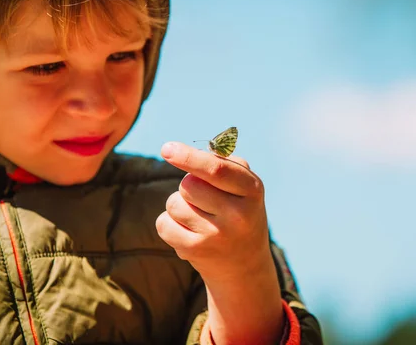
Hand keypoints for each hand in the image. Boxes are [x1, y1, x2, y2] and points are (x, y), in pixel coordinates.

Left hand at [156, 141, 271, 281]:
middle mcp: (237, 215)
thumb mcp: (244, 186)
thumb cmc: (239, 212)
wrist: (244, 266)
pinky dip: (169, 224)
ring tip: (199, 219)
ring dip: (179, 206)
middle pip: (188, 184)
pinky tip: (188, 233)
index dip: (188, 157)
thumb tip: (182, 152)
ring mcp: (216, 235)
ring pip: (174, 204)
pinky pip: (163, 224)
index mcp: (252, 190)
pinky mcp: (196, 251)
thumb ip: (223, 162)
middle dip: (188, 186)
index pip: (216, 169)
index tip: (166, 149)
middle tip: (204, 200)